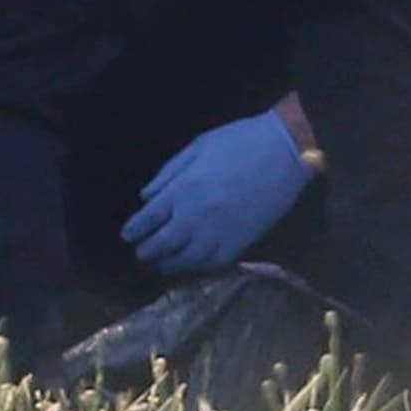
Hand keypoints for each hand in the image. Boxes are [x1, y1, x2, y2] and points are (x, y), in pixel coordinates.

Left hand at [122, 109, 315, 274]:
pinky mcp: (241, 242)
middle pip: (163, 243)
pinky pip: (214, 263)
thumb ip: (168, 173)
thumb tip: (145, 196)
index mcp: (182, 189)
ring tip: (162, 264)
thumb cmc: (238, 142)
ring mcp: (219, 233)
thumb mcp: (196, 147)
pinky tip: (193, 265)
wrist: (284, 151)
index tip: (127, 236)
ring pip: (186, 259)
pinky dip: (200, 267)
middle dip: (147, 251)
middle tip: (141, 254)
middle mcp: (195, 216)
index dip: (134, 230)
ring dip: (170, 264)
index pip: (148, 218)